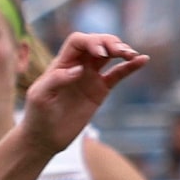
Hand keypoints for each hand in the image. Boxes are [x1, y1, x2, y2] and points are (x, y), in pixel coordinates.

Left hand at [18, 31, 149, 154]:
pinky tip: (142, 60)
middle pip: (97, 43)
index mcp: (60, 64)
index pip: (77, 41)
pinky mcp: (100, 90)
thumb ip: (56, 80)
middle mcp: (77, 66)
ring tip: (131, 55)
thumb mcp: (40, 97)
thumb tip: (80, 69)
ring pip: (109, 56)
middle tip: (121, 52)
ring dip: (121, 50)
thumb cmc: (37, 116)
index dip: (91, 41)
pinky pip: (118, 74)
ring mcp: (90, 77)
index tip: (100, 53)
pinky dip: (130, 66)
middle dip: (110, 43)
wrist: (44, 138)